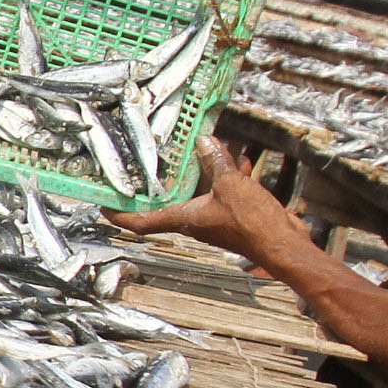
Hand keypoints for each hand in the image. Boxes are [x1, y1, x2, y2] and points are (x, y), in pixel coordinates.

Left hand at [111, 139, 306, 267]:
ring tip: (202, 149)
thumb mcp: (231, 185)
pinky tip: (238, 159)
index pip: (141, 222)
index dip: (118, 215)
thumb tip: (203, 142)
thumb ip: (216, 163)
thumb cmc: (254, 225)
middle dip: (162, 182)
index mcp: (185, 219)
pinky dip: (227, 175)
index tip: (102, 206)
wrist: (285, 244)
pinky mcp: (234, 216)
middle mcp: (195, 221)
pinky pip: (224, 192)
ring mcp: (215, 219)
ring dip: (200, 172)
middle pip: (169, 202)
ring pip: (200, 192)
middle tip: (150, 163)